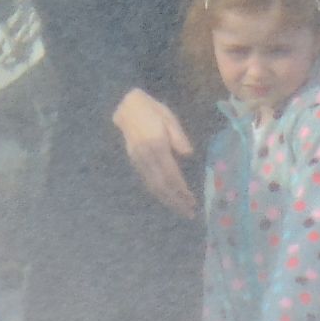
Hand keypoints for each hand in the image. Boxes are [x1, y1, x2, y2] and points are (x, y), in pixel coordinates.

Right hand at [112, 88, 196, 218]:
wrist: (127, 108)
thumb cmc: (153, 110)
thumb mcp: (169, 117)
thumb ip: (178, 136)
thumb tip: (188, 154)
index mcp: (157, 145)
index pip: (171, 174)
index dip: (181, 189)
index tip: (192, 200)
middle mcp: (146, 156)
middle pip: (161, 185)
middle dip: (175, 201)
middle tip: (189, 213)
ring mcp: (138, 161)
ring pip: (153, 186)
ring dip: (167, 200)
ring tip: (180, 210)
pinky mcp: (135, 162)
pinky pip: (147, 182)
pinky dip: (158, 193)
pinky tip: (167, 199)